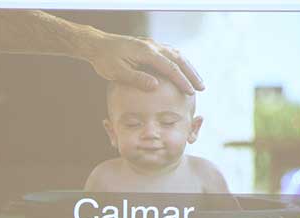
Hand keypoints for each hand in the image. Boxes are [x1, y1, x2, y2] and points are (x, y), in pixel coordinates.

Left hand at [86, 32, 203, 94]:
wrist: (97, 45)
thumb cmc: (105, 60)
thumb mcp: (118, 73)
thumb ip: (137, 79)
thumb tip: (155, 86)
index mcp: (146, 52)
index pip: (169, 67)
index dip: (182, 80)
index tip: (191, 92)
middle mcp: (151, 46)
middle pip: (178, 59)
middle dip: (191, 73)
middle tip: (201, 88)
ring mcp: (151, 44)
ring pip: (176, 54)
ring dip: (187, 67)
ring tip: (196, 81)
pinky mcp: (149, 47)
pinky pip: (169, 53)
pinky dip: (178, 63)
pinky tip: (182, 71)